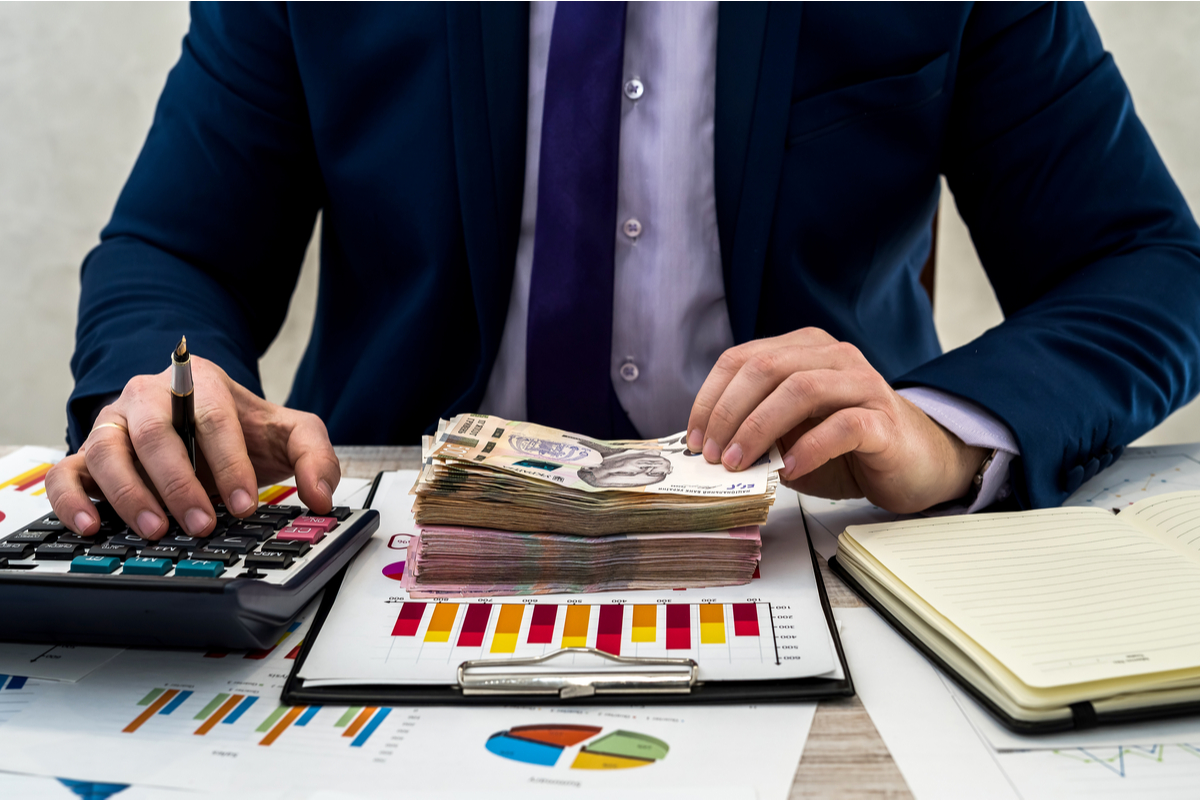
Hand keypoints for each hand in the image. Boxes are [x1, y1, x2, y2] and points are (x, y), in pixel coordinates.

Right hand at [46, 357, 339, 539]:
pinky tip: (91, 526)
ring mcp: (113, 425)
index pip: (211, 417)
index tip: (243, 504)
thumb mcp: (292, 433)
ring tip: (156, 529)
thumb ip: (316, 457)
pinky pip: (66, 473)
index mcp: (198, 381)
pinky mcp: (87, 456)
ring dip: (129, 493)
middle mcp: (149, 397)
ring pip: (106, 450)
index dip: (228, 461)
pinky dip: (71, 499)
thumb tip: (321, 497)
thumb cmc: (247, 430)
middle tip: (202, 523)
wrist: (212, 429)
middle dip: (179, 481)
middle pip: (155, 432)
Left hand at [686, 328, 987, 513]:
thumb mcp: (790, 434)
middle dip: (729, 412)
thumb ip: (756, 430)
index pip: (742, 359)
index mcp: (804, 350)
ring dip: (760, 428)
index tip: (693, 437)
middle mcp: (833, 357)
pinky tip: (790, 469)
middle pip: (767, 368)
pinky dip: (810, 447)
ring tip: (739, 462)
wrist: (914, 463)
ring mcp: (862, 385)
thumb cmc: (846, 448)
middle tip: (712, 453)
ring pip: (802, 389)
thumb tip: (708, 447)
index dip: (711, 397)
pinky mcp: (884, 420)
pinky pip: (844, 426)